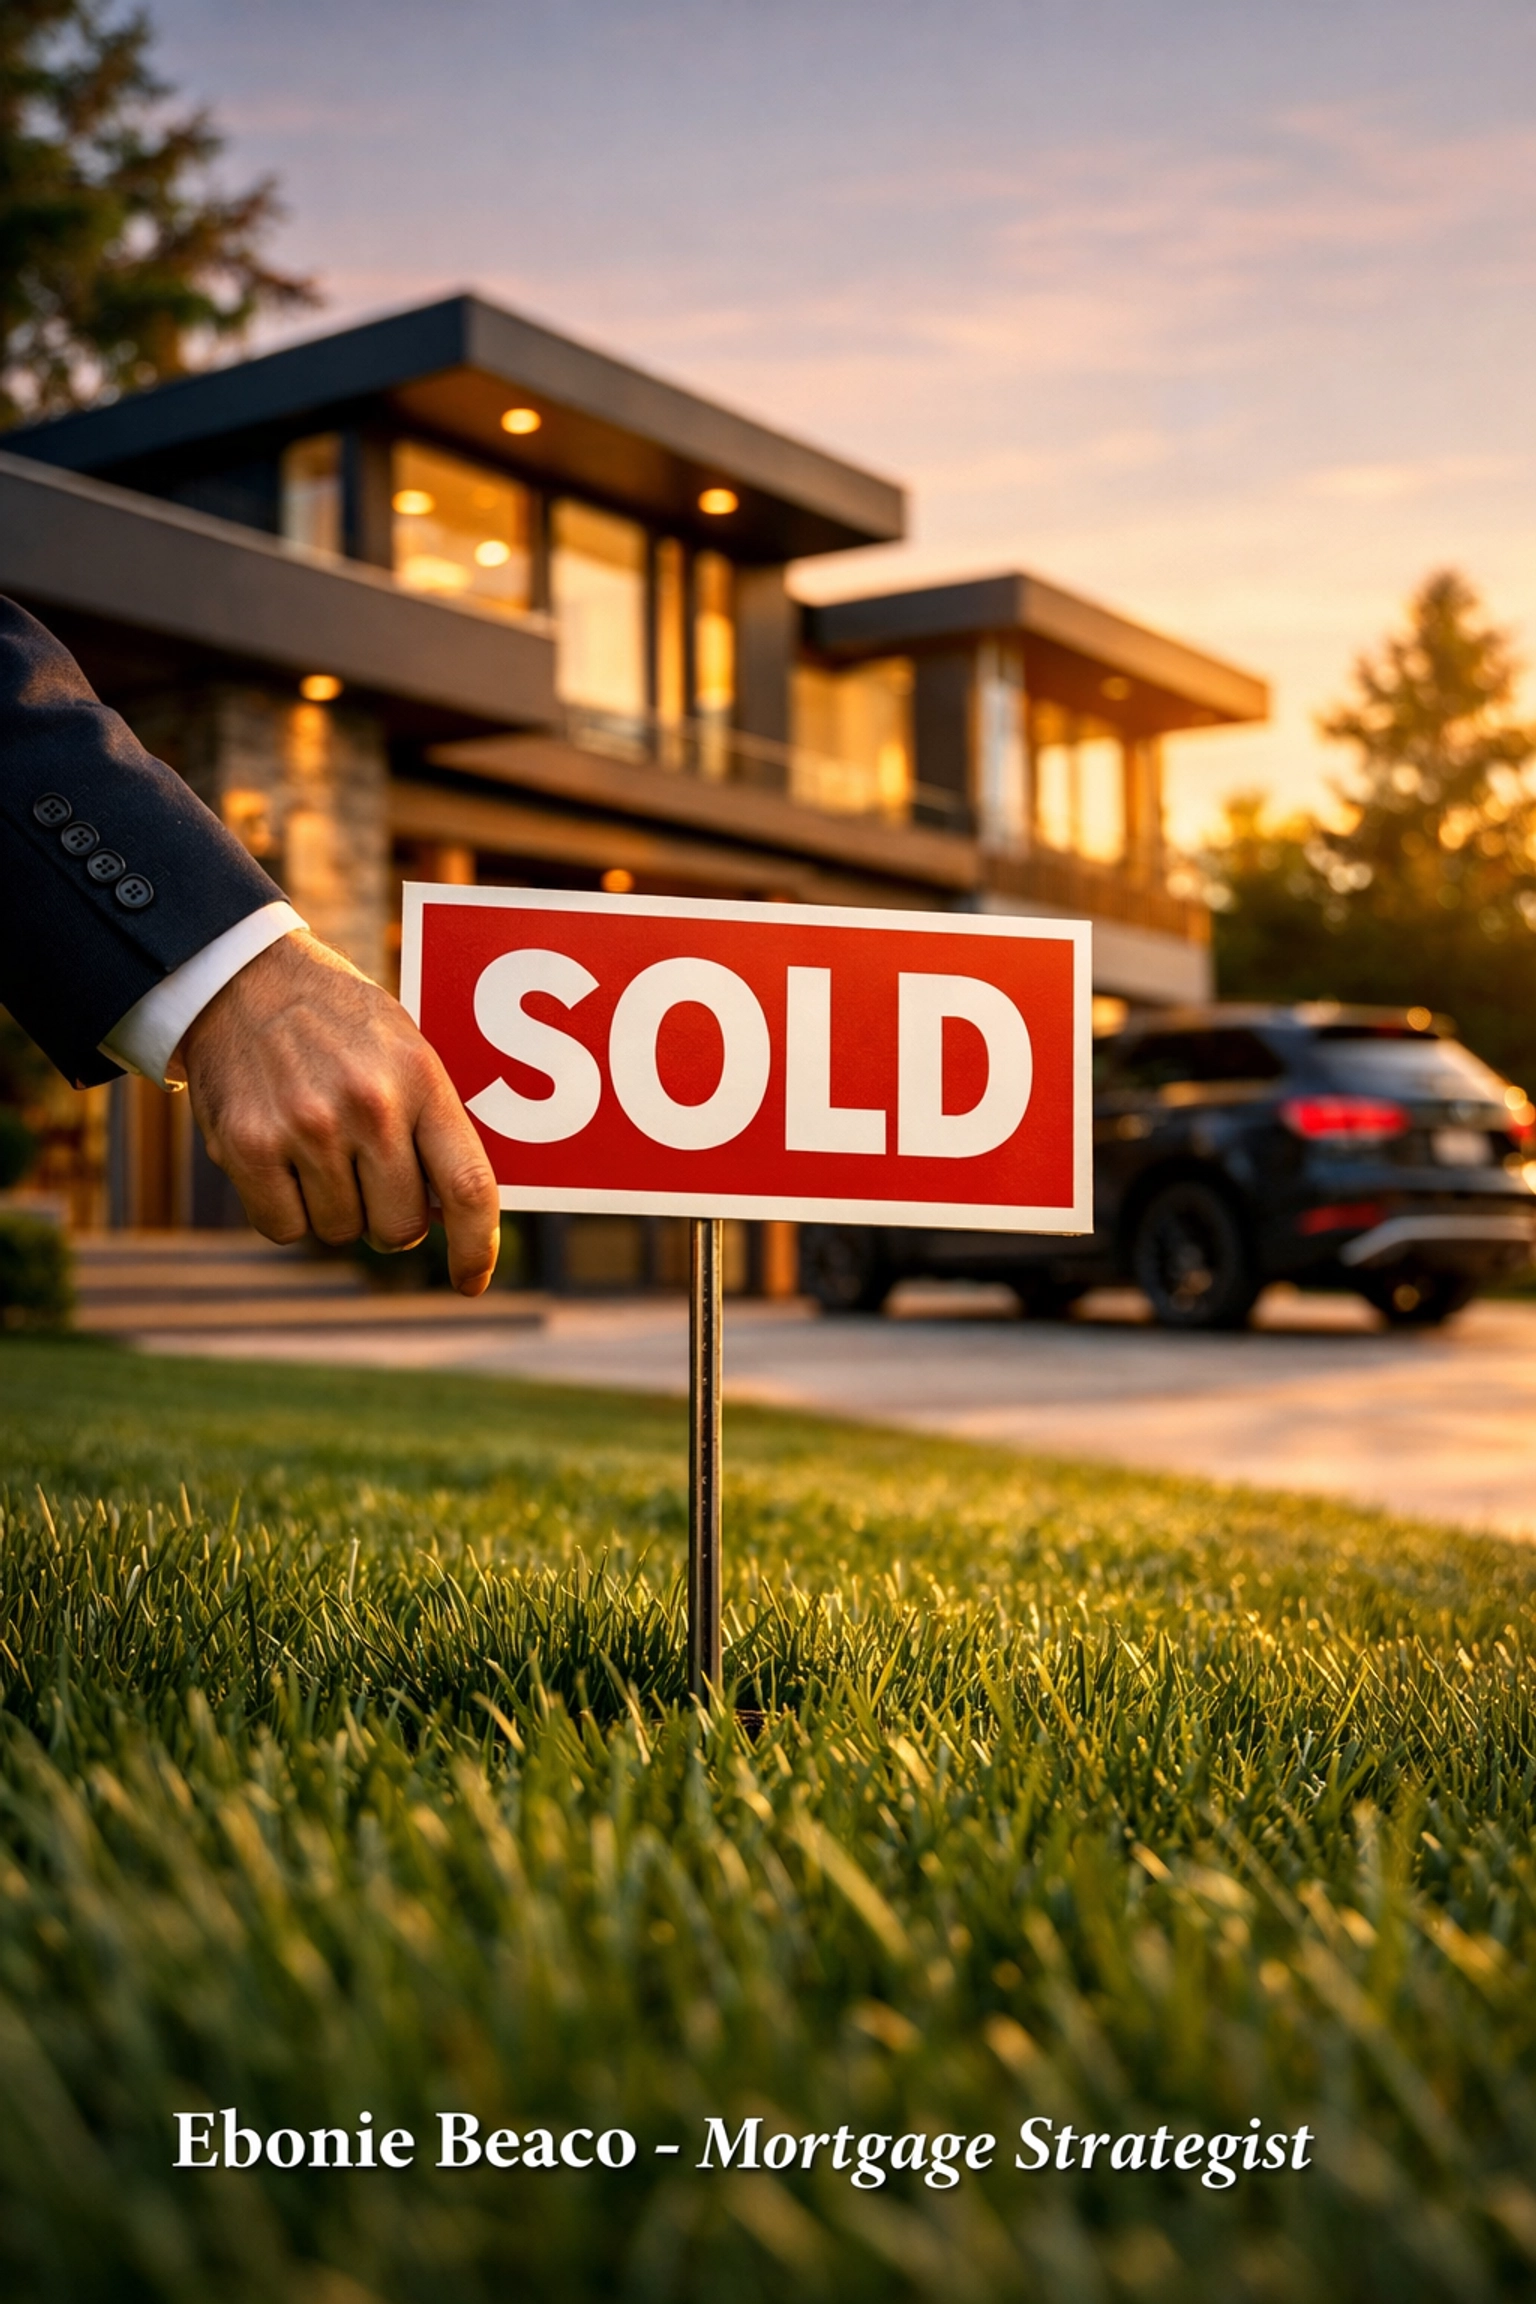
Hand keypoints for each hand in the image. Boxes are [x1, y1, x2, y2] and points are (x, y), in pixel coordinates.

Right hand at [177, 929, 499, 1295]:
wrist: (241, 976)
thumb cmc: (338, 1022)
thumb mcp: (405, 1050)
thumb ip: (430, 1125)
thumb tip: (449, 1219)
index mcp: (420, 1079)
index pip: (467, 1187)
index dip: (476, 1247)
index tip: (470, 1282)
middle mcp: (368, 1106)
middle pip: (401, 1226)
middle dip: (393, 1221)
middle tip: (373, 1182)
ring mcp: (306, 1127)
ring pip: (341, 1231)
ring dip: (336, 1210)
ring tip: (321, 1151)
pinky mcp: (248, 1146)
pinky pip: (284, 1228)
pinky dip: (287, 1211)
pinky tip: (283, 1162)